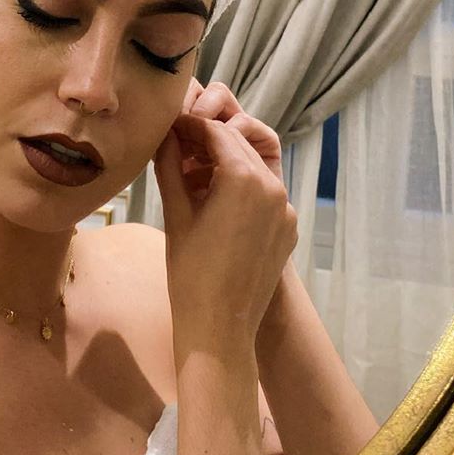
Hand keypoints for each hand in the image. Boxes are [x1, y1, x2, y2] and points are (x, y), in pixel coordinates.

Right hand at [154, 81, 297, 361]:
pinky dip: (244, 190)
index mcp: (245, 179)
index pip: (216, 133)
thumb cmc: (190, 273)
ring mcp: (285, 210)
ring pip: (255, 170)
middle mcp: (274, 188)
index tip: (171, 125)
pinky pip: (266, 197)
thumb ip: (171, 166)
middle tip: (179, 142)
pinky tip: (218, 201)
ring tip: (195, 172)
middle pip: (238, 146)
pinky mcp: (289, 229)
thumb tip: (164, 134)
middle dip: (210, 140)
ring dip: (227, 163)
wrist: (220, 328)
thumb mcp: (176, 213)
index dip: (191, 125)